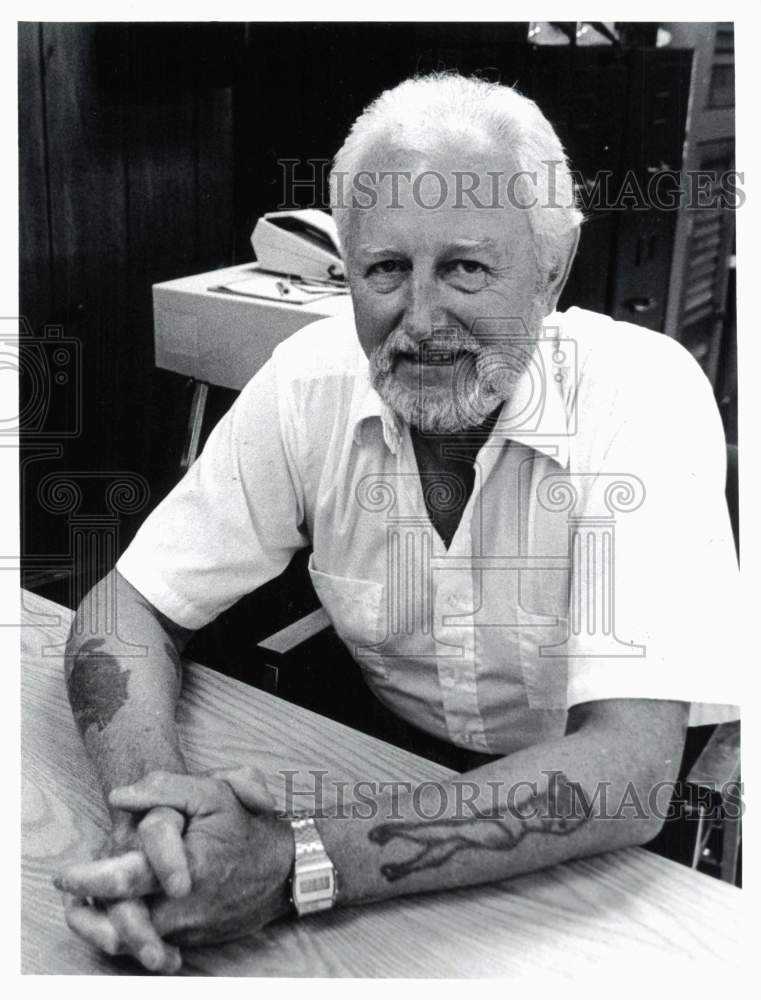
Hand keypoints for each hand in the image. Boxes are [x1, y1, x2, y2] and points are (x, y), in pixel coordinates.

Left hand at [56, 768, 294, 948]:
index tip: (65, 874)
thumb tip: (119, 796)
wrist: (286, 870)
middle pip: (121, 922)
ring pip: (133, 939)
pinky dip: (129, 934)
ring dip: (101, 927)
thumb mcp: (213, 793)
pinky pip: (152, 944)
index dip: (89, 879)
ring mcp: (188, 929)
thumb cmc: (247, 827)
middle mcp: (183, 907)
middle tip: (66, 896)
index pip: (124, 880)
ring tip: (78, 911)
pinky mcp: (193, 940)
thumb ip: (164, 788)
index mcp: (185, 868)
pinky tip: (111, 920)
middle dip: (86, 913)